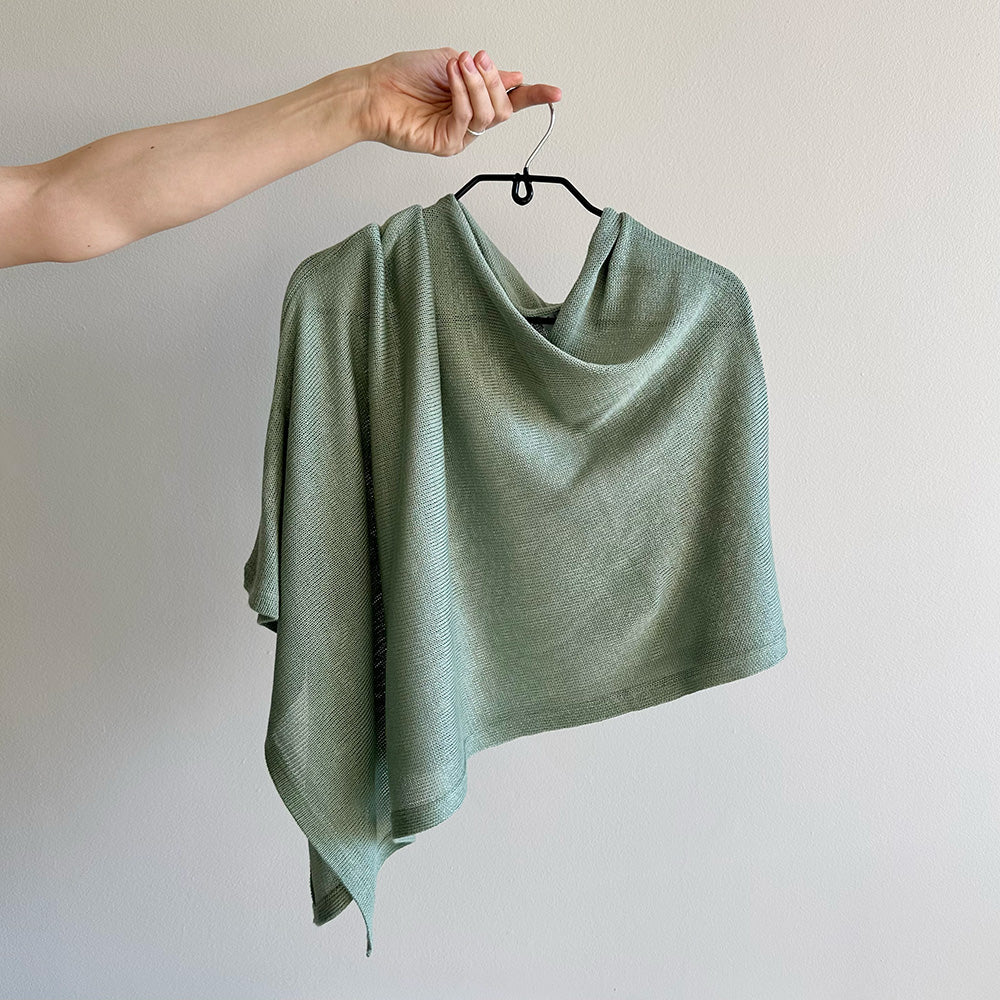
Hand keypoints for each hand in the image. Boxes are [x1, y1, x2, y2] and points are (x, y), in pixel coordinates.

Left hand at [355, 47, 561, 155]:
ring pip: (488, 115)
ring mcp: (458, 134)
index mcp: (472, 99)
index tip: (556, 93)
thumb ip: (481, 72)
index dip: (535, 96)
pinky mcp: (446, 144)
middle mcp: (468, 119)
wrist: (374, 91)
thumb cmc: (402, 77)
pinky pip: (467, 120)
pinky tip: (451, 78)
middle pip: (503, 109)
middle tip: (478, 59)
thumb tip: (513, 77)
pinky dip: (462, 94)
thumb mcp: (449, 62)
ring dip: (477, 85)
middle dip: (494, 80)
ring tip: (459, 66)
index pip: (510, 100)